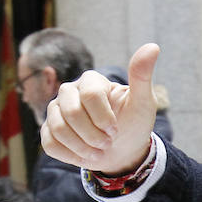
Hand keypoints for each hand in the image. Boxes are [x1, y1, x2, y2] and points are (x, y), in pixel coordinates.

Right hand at [41, 43, 160, 174]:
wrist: (123, 151)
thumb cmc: (133, 124)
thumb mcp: (143, 102)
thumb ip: (142, 76)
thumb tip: (153, 46)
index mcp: (91, 80)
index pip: (90, 96)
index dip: (104, 118)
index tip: (115, 130)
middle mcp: (69, 91)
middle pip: (72, 113)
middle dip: (93, 135)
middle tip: (107, 143)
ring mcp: (56, 110)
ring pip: (58, 129)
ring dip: (83, 147)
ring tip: (98, 152)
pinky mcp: (48, 130)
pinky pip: (50, 144)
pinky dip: (70, 155)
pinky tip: (85, 155)